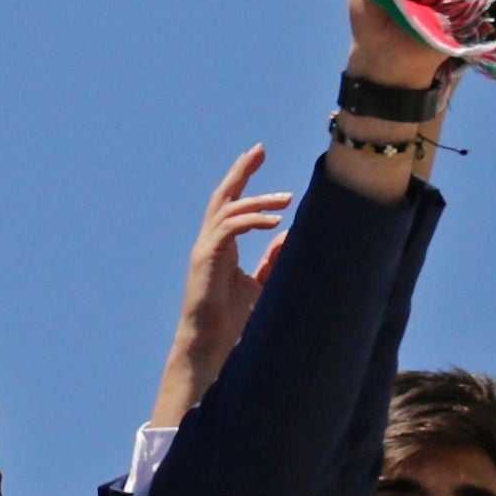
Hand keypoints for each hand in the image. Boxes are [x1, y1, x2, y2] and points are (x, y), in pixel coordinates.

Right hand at [155, 145, 291, 423]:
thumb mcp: (260, 284)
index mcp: (220, 245)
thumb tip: (290, 235)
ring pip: (227, 209)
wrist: (209, 346)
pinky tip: (275, 223)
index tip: (258, 155)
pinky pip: (228, 228)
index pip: (230, 203)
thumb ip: (272, 260)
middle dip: (241, 170)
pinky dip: (251, 220)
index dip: (243, 177)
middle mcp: (208, 242)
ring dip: (258, 200)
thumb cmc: (231, 321)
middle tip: (259, 149)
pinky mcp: (205, 259)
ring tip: (287, 200)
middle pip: (223, 195)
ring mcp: (204, 249)